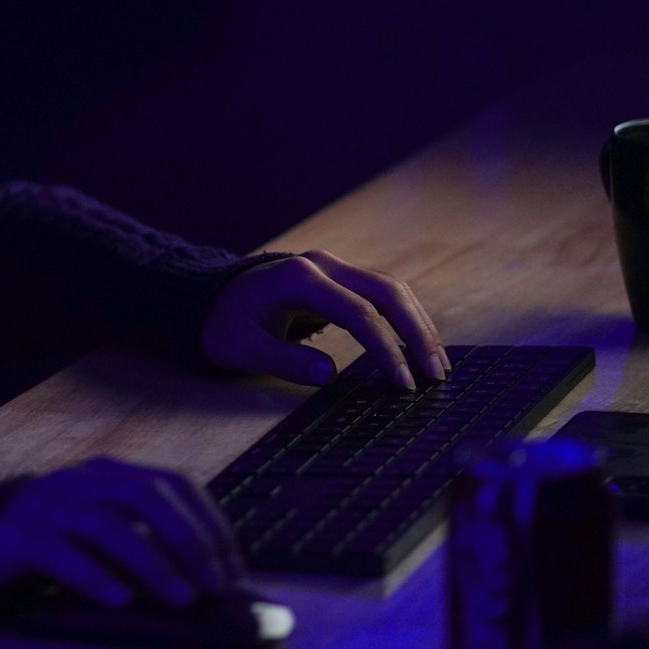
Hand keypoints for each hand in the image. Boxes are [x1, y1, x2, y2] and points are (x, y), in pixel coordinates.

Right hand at [0, 456, 242, 608]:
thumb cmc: (63, 539)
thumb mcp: (106, 526)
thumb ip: (149, 536)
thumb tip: (214, 576)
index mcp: (110, 472)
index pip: (174, 482)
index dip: (208, 523)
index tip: (231, 569)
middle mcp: (81, 480)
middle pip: (145, 496)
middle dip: (188, 542)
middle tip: (212, 587)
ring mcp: (47, 505)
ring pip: (107, 525)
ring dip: (152, 563)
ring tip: (179, 599)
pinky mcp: (18, 537)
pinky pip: (60, 555)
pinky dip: (94, 577)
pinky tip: (118, 600)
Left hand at [199, 248, 447, 389]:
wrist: (210, 297)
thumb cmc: (223, 325)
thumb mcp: (241, 348)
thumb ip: (284, 361)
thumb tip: (331, 374)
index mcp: (299, 278)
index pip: (358, 313)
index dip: (385, 349)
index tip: (402, 384)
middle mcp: (322, 265)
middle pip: (386, 292)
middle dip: (417, 333)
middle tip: (437, 375)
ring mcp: (332, 267)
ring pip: (390, 290)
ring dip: (418, 325)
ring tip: (438, 365)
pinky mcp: (338, 278)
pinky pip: (380, 294)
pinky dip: (404, 318)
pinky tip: (419, 346)